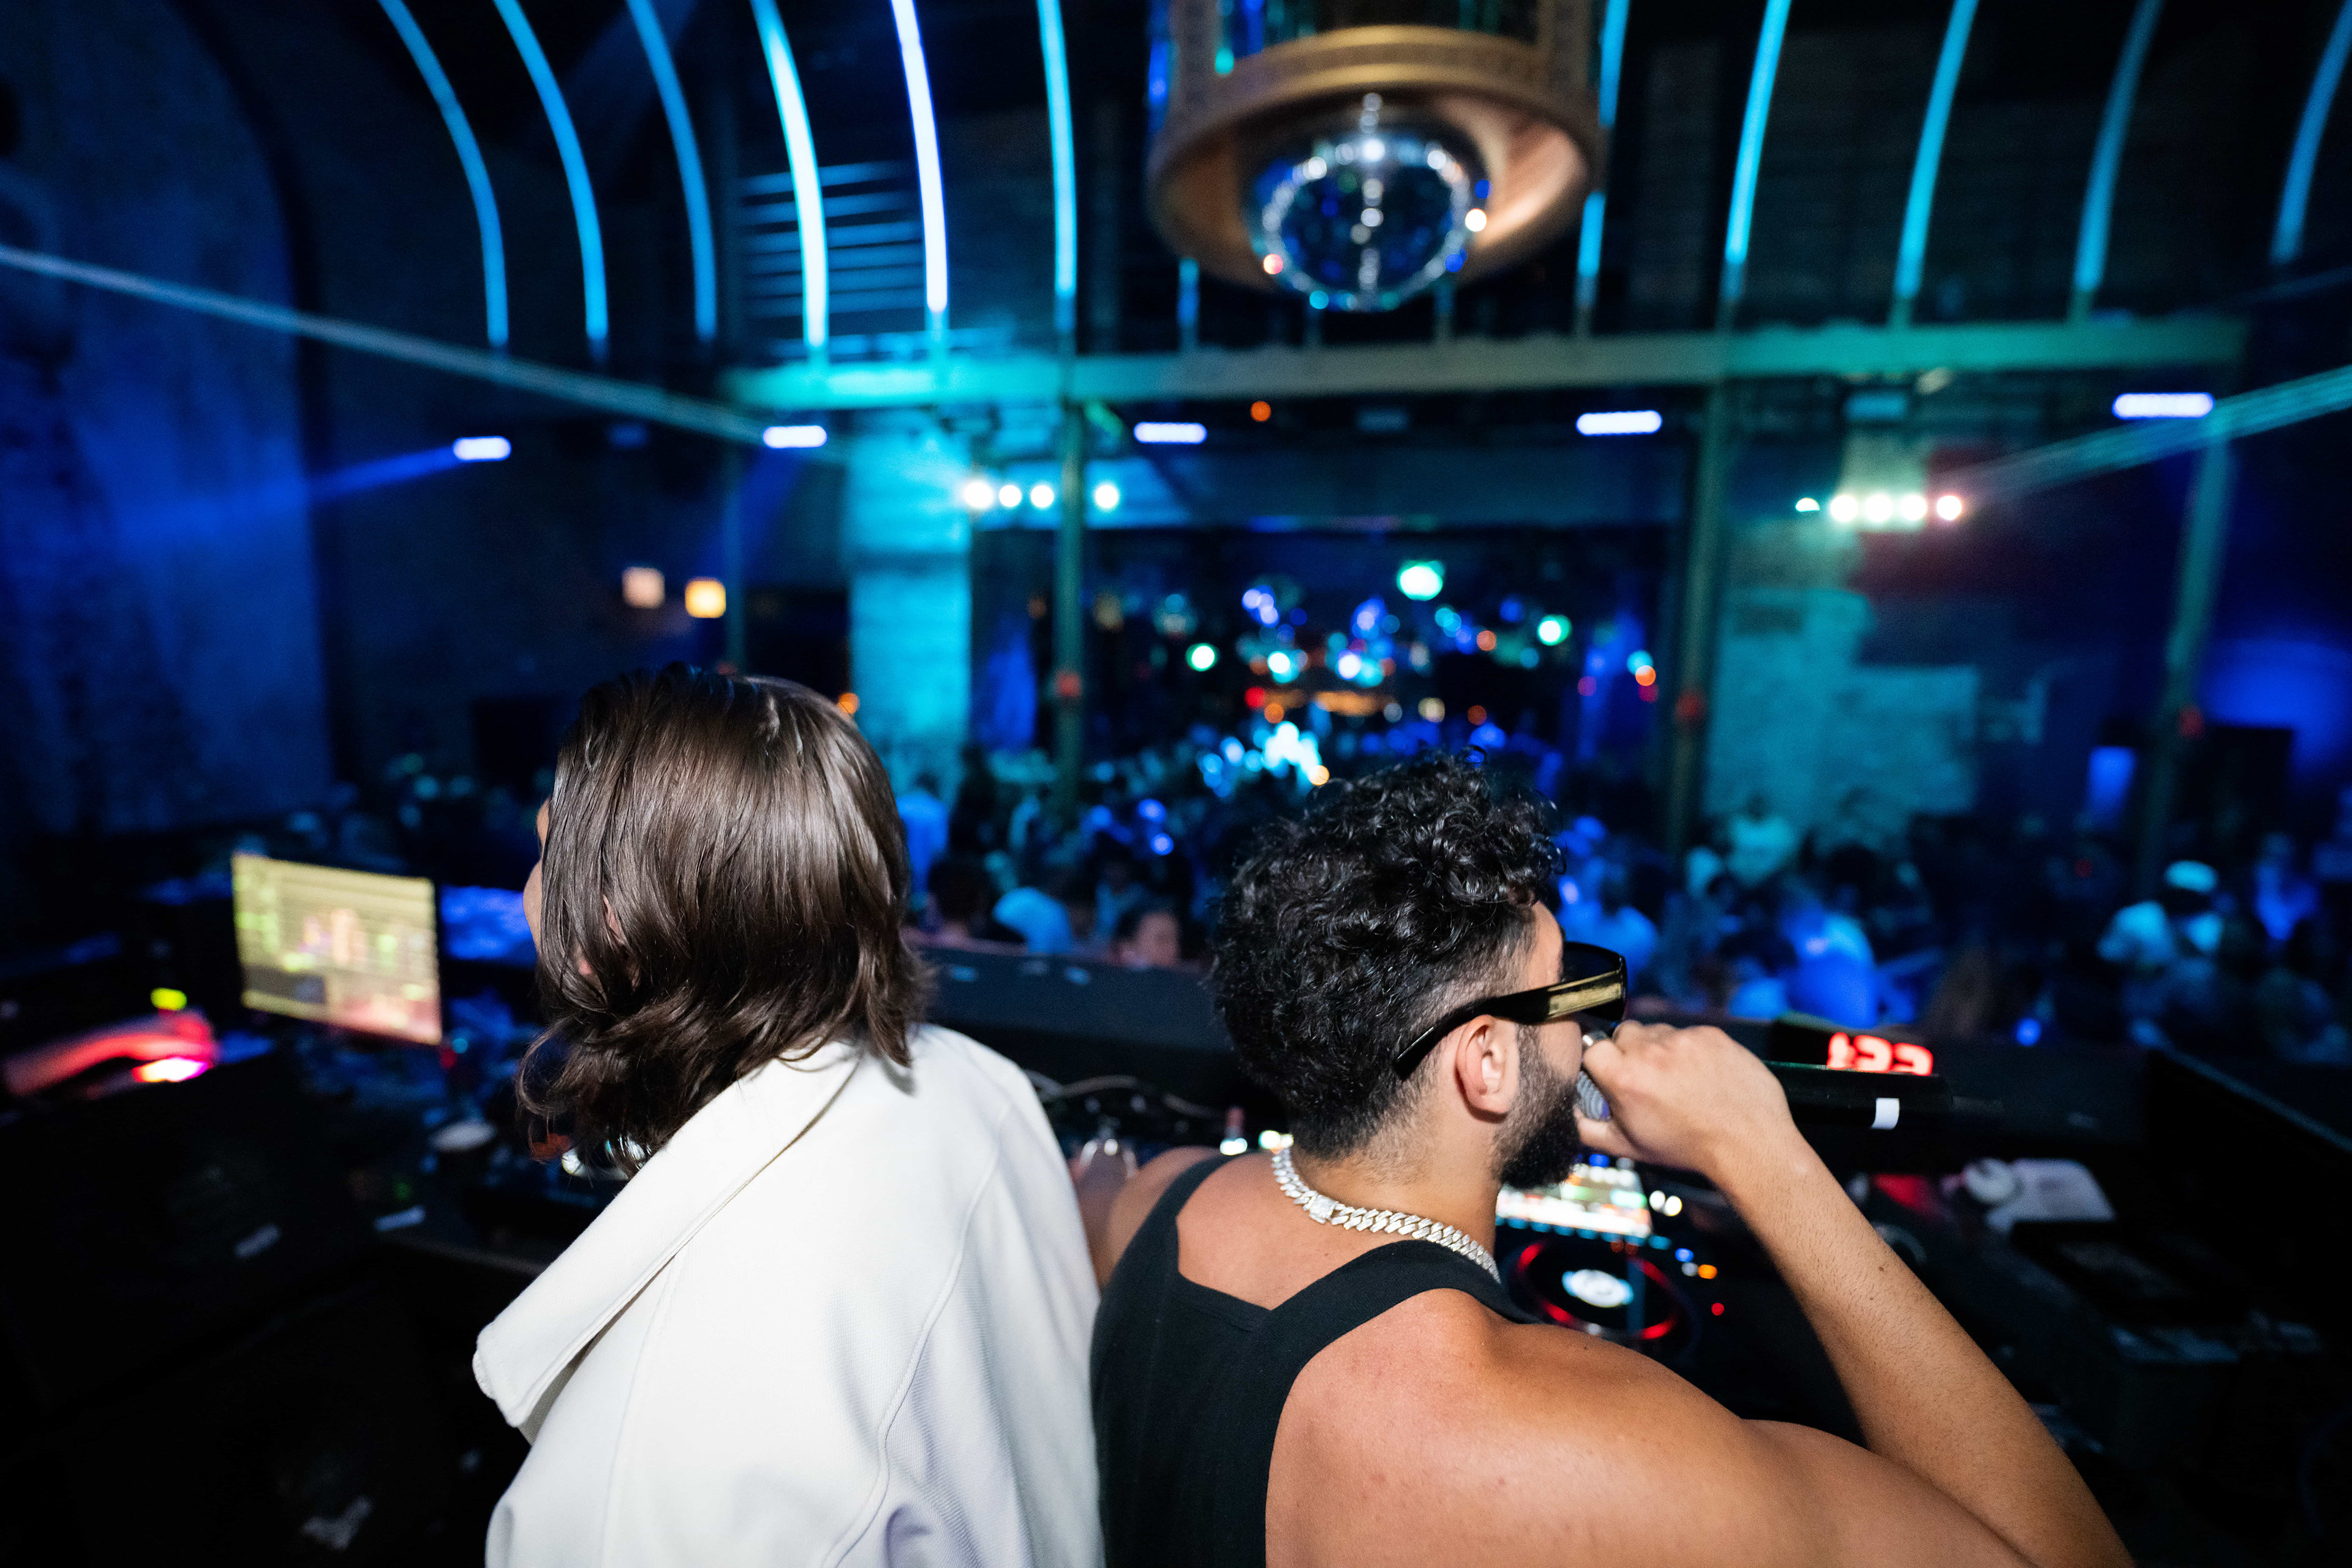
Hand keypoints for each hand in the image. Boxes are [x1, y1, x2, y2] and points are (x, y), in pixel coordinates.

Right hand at [1574, 1021, 1802, 1183]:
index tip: (1611, 1077)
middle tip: (1648, 1081)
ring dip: (1660, 1050)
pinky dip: (1690, 1050)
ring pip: (1657, 1032)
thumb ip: (1587, 1129)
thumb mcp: (1628, 1146)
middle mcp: (1651, 1051)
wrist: (1749, 1144)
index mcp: (1624, 1078)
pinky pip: (1688, 1033)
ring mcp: (1683, 1039)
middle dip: (1630, 1053)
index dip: (1599, 1063)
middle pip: (1624, 1034)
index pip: (1592, 1047)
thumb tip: (1564, 1115)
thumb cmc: (1687, 1148)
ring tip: (1679, 1080)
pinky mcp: (1711, 1034)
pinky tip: (1702, 1075)